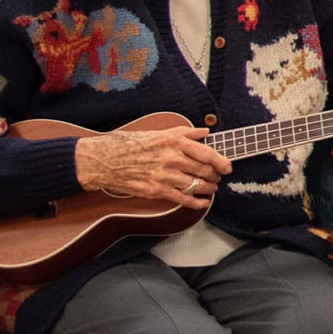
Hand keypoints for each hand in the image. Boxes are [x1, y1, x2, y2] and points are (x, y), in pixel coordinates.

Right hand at [73, 125, 232, 210]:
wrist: (104, 160)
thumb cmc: (130, 144)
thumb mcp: (158, 132)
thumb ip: (184, 132)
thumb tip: (204, 131)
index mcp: (173, 142)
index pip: (207, 153)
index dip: (222, 162)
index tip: (228, 167)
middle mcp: (171, 158)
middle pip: (205, 171)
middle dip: (215, 176)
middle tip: (217, 177)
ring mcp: (164, 176)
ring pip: (197, 185)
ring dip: (209, 188)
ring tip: (211, 187)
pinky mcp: (156, 190)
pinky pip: (183, 199)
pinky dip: (197, 202)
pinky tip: (202, 202)